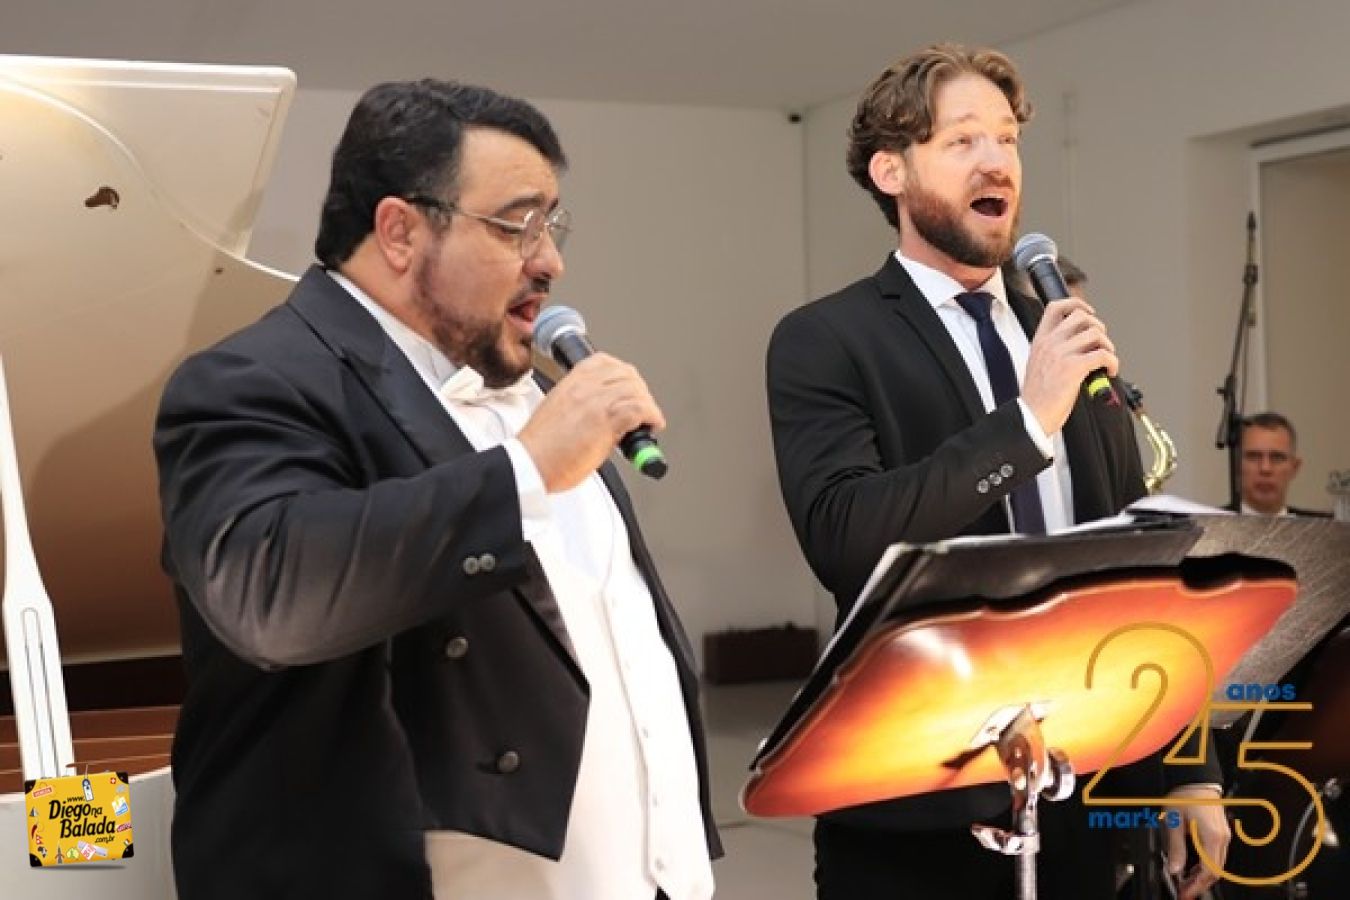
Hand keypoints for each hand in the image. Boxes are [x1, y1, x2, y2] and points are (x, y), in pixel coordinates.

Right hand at [518, 352, 664, 491]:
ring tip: (648, 421)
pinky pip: (641, 409)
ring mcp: (596, 401)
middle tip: (644, 408)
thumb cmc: (541, 448)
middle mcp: (585, 386)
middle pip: (627, 374)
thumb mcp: (558, 411)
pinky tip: (651, 427)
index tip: (630, 388)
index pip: (606, 362)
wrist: (529, 465)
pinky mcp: (606, 420)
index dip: (624, 375)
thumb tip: (604, 415)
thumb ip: (581, 405)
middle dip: (640, 391)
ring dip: (648, 406)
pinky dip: (652, 417)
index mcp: (571, 381)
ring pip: (637, 390)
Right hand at [1021, 296, 1117, 434]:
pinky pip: (1103, 355)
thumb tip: (1081, 346)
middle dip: (1098, 327)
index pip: (1056, 307)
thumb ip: (1055, 351)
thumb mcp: (1038, 365)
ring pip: (1096, 333)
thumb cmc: (1037, 397)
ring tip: (1106, 360)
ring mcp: (1061, 354)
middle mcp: (1050, 343)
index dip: (1077, 304)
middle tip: (1101, 343)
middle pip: (1082, 316)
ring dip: (1108, 346)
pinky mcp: (1074, 368)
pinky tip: (1109, 371)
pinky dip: (1112, 362)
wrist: (1031, 416)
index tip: (1089, 313)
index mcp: (1040, 341)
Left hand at [1164, 784, 1230, 899]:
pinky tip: (1192, 867)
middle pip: (1215, 871)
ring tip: (1185, 882)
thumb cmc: (1184, 795)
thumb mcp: (1173, 822)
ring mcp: (1223, 835)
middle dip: (1199, 884)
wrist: (1194, 779)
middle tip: (1184, 891)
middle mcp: (1222, 838)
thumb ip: (1176, 849)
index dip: (1196, 885)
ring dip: (1202, 876)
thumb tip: (1174, 869)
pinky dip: (1205, 865)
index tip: (1185, 893)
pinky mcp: (1220, 832)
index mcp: (1212, 837)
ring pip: (1217, 865)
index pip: (1208, 872)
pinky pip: (1216, 855)